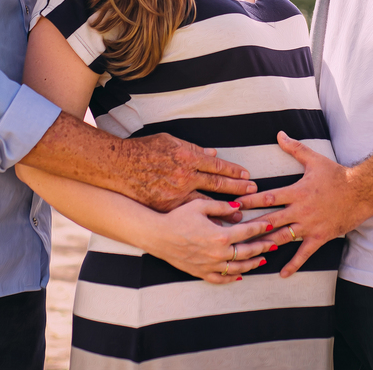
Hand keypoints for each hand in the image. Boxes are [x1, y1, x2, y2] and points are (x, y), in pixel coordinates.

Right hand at [120, 133, 255, 211]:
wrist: (118, 168)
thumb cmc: (143, 150)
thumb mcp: (170, 141)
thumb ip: (193, 149)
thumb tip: (213, 155)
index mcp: (186, 158)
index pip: (217, 166)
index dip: (234, 172)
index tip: (248, 177)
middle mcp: (184, 177)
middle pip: (217, 185)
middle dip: (237, 189)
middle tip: (254, 194)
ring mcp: (176, 195)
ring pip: (207, 205)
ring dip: (225, 210)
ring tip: (242, 217)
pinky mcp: (167, 209)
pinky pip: (189, 217)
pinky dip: (204, 223)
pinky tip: (216, 230)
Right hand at [143, 198, 277, 283]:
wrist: (158, 236)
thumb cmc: (178, 218)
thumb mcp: (201, 205)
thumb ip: (222, 206)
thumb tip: (239, 210)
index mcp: (220, 235)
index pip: (248, 232)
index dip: (261, 228)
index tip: (270, 225)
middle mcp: (218, 253)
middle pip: (247, 252)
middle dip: (263, 247)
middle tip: (274, 244)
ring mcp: (210, 265)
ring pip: (237, 268)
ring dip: (252, 264)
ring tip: (262, 260)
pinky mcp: (201, 273)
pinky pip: (221, 279)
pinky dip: (232, 278)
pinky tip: (240, 275)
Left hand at [235, 131, 371, 277]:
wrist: (362, 192)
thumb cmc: (337, 175)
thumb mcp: (315, 160)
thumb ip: (295, 148)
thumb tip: (279, 134)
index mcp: (297, 191)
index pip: (268, 196)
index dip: (250, 201)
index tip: (234, 205)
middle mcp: (301, 210)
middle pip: (271, 219)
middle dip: (251, 225)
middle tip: (233, 232)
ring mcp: (310, 226)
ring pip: (283, 237)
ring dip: (265, 244)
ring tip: (248, 252)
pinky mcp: (320, 237)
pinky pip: (304, 253)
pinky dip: (293, 264)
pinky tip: (281, 274)